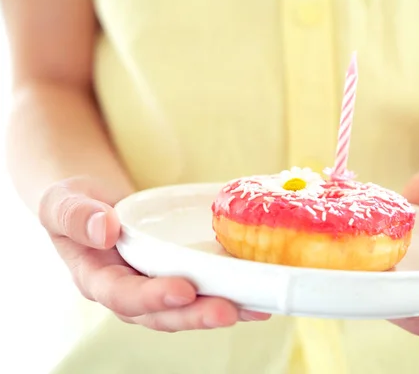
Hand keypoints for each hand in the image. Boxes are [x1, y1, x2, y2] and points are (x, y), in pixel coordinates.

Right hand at [39, 176, 269, 331]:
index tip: (182, 290)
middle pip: (163, 314)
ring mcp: (157, 287)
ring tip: (253, 308)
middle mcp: (130, 291)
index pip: (122, 295)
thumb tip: (105, 228)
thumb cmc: (78, 205)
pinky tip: (258, 297)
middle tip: (228, 310)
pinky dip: (231, 295)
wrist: (97, 207)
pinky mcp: (179, 277)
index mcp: (97, 279)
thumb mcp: (63, 201)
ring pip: (188, 310)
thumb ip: (74, 214)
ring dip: (220, 310)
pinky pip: (204, 291)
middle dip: (195, 315)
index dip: (152, 297)